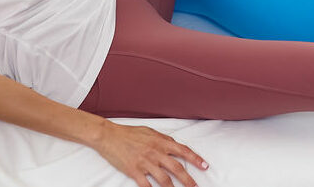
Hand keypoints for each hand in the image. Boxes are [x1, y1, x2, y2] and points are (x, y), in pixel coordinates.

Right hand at [92, 120, 208, 186]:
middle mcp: (155, 152)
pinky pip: (147, 185)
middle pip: (177, 168)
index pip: (183, 151)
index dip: (195, 159)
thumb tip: (175, 145)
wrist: (109, 136)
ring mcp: (145, 162)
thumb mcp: (149, 131)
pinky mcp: (134, 171)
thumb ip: (163, 139)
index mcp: (160, 141)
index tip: (204, 166)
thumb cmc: (129, 133)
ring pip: (164, 180)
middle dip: (188, 180)